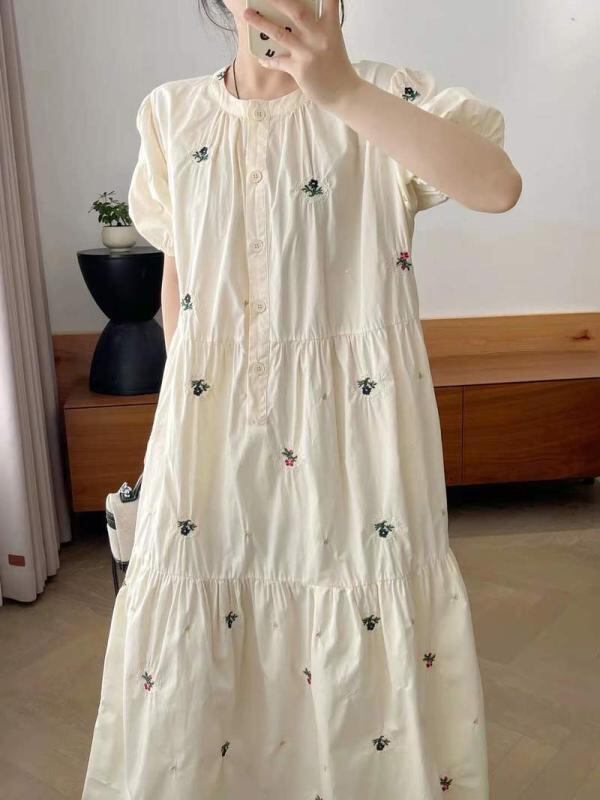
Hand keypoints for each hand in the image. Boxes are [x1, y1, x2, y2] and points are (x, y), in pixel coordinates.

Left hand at [243, 0, 361, 109]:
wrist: (344, 93)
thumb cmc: (337, 66)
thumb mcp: (333, 40)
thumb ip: (319, 26)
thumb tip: (298, 17)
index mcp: (330, 26)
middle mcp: (319, 36)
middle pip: (296, 11)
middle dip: (277, 0)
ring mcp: (308, 53)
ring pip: (281, 34)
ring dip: (261, 23)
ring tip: (247, 15)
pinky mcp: (299, 69)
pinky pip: (278, 61)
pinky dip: (268, 59)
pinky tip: (260, 57)